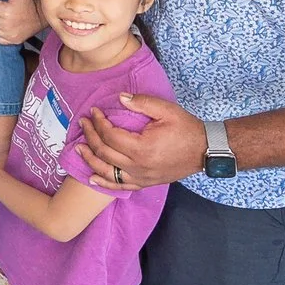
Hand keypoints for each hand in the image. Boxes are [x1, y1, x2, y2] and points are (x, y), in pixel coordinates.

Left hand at [82, 93, 204, 189]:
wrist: (206, 150)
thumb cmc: (187, 129)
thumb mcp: (166, 110)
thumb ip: (141, 103)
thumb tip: (119, 98)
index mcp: (142, 148)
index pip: (110, 135)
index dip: (98, 122)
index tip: (94, 111)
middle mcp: (138, 166)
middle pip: (104, 152)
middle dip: (90, 136)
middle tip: (83, 123)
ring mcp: (141, 177)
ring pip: (107, 172)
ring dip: (90, 159)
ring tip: (78, 148)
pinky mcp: (146, 182)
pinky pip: (120, 186)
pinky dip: (104, 183)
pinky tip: (92, 178)